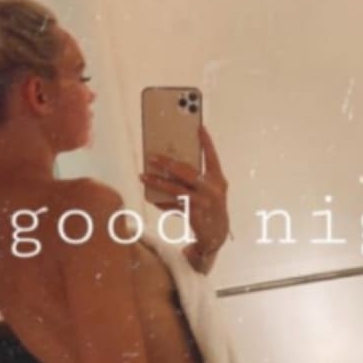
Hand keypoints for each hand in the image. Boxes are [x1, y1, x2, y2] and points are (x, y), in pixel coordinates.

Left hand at [139, 125, 229, 253]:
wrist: (217, 234)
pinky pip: (173, 205)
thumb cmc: (211, 207)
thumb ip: (197, 178)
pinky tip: (152, 198)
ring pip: (176, 188)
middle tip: (151, 157)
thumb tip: (170, 166)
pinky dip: (162, 201)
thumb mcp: (210, 191)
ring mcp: (203, 202)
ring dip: (158, 182)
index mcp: (219, 180)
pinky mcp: (194, 214)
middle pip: (186, 171)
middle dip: (167, 163)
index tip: (199, 127)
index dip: (207, 143)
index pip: (212, 158)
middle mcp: (213, 190)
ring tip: (143, 176)